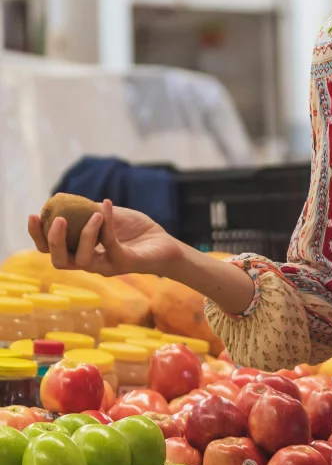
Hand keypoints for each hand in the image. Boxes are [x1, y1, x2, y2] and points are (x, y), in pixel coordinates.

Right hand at [28, 199, 182, 277]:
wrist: (165, 244)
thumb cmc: (135, 231)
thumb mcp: (106, 217)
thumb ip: (86, 212)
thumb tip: (63, 199)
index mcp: (80, 251)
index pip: (51, 250)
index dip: (38, 236)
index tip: (33, 215)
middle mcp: (90, 262)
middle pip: (59, 261)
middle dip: (53, 241)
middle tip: (58, 220)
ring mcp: (106, 265)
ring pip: (82, 259)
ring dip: (84, 234)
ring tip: (93, 215)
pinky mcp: (124, 263)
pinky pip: (110, 244)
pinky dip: (107, 223)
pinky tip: (107, 205)